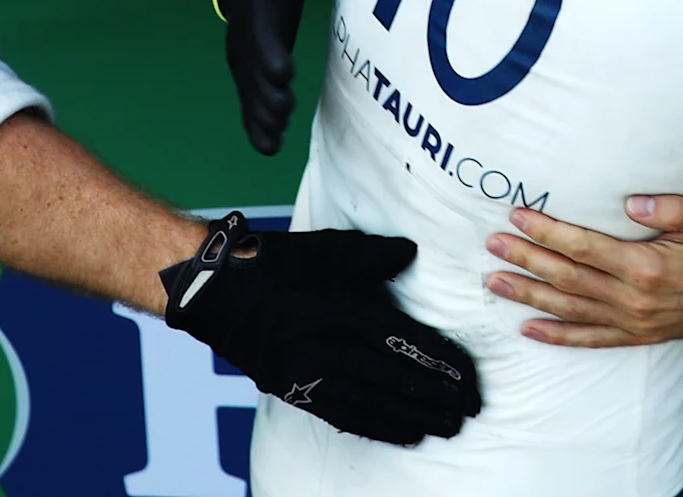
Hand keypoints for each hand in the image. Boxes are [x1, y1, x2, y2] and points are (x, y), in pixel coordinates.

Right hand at [157, 215, 480, 445]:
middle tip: (469, 410)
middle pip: (392, 379)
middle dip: (436, 397)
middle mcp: (327, 349)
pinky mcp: (294, 391)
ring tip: (446, 427)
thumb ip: (370, 254)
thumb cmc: (272, 264)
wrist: (213, 292)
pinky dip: (376, 427)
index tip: (468, 377)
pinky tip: (402, 434)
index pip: (402, 342)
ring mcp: (309, 375)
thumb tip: (411, 254)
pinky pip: (342, 416)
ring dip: (413, 418)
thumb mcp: (324, 248)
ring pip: (372, 404)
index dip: (439, 362)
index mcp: (340, 311)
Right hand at [213, 0, 311, 157]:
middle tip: (283, 114)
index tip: (284, 73)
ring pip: (250, 93)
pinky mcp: (253, 71)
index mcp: (253, 8)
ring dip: (261, 118)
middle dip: (266, 95)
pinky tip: (269, 147)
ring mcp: (244, 57)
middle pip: (253, 71)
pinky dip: (258, 125)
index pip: (261, 33)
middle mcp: (243, 38)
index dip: (270, 53)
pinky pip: (252, 101)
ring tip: (274, 142)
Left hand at [484, 195, 682, 347]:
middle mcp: (635, 300)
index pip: (583, 248)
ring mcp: (636, 322)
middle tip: (492, 246)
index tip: (518, 216)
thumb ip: (667, 208)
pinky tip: (530, 329)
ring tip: (496, 282)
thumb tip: (628, 203)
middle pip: (567, 279)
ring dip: (530, 296)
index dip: (548, 231)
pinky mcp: (641, 335)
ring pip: (570, 311)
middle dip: (527, 260)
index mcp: (647, 267)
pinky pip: (591, 339)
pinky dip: (558, 336)